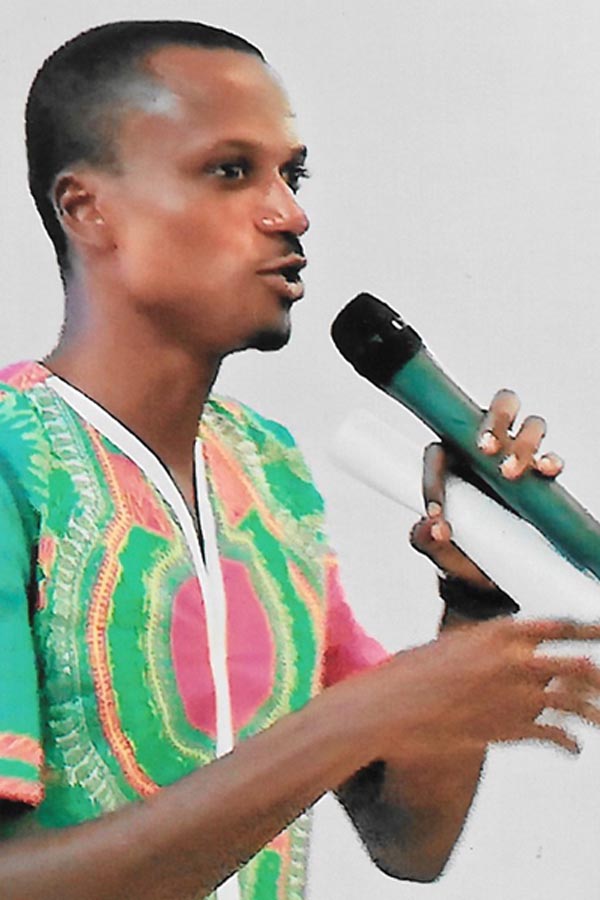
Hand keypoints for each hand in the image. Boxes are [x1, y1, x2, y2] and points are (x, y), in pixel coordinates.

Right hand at [354, 617, 599, 756]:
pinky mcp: (510, 730)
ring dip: (594, 713)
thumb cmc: (412, 672)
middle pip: (578, 665)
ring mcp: (515, 697)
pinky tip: (575, 748)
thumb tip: (508, 650)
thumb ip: (488, 646)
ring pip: (574, 703)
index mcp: (500, 632)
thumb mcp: (453, 644)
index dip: (589, 631)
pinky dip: (569, 743)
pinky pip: (554, 735)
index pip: (560, 627)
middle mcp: (515, 661)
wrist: (391, 708)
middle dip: (598, 677)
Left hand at [410, 389, 562, 587]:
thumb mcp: (437, 546)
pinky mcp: (540, 478)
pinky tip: (546, 471)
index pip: (439, 452)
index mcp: (451, 458)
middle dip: (494, 425)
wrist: (487, 570)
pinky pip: (550, 461)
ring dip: (523, 444)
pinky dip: (550, 462)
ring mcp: (517, 459)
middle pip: (495, 414)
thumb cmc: (458, 545)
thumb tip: (432, 528)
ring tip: (511, 472)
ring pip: (530, 428)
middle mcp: (486, 450)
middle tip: (487, 448)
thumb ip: (425, 538)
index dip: (434, 478)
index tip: (436, 513)